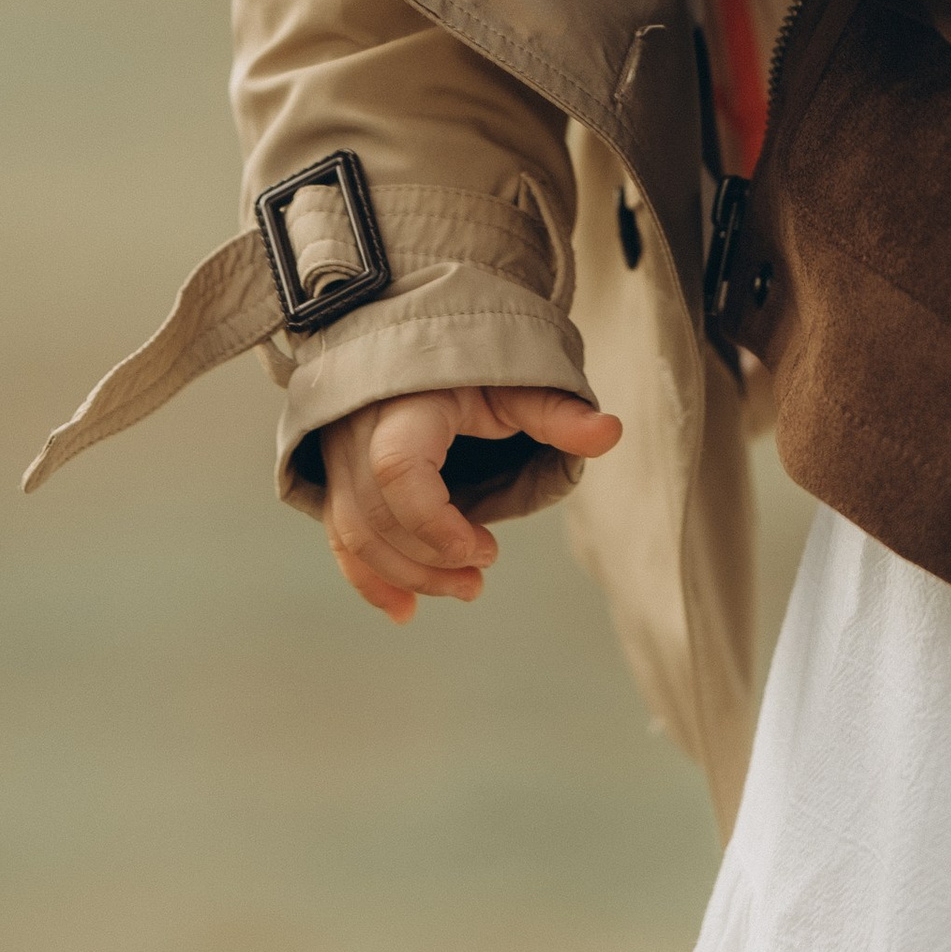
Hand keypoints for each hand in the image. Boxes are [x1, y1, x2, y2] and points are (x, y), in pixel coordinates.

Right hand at [319, 383, 621, 619]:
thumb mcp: (514, 381)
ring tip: (467, 588)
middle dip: (431, 562)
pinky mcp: (337, 479)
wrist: (413, 340)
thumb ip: (555, 411)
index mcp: (405, 405)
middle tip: (482, 579)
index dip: (437, 526)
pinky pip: (340, 537)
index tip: (489, 550)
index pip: (399, 471)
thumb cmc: (469, 361)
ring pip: (356, 533)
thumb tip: (613, 432)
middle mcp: (360, 432)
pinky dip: (369, 578)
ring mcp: (341, 457)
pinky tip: (405, 611)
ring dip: (407, 576)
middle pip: (377, 516)